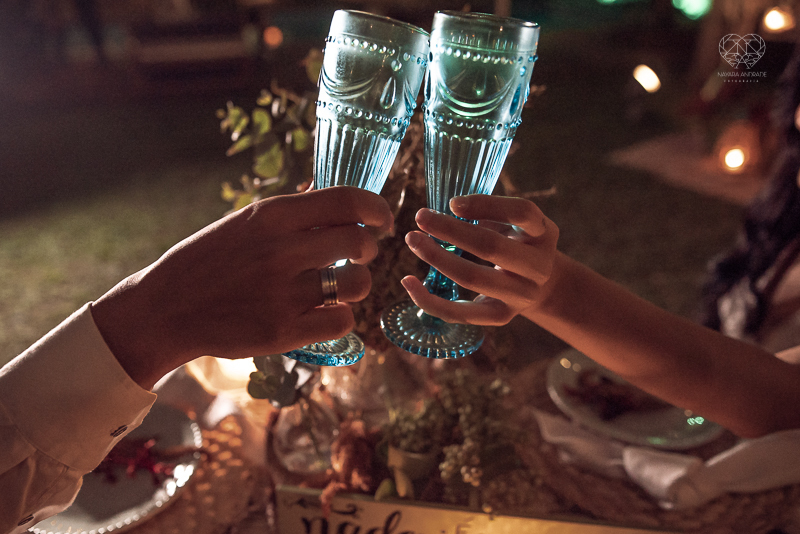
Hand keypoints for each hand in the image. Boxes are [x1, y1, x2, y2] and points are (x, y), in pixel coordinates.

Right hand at [91, 186, 392, 388]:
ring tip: (340, 286)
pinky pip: (342, 321)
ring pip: (358, 284)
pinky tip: (324, 312)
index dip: (377, 210)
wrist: (165, 308)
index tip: (381, 220)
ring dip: (358, 284)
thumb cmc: (209, 260)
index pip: (349, 202)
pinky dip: (341, 316)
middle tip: (359, 256)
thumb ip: (293, 214)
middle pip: (360, 242)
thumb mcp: (244, 222)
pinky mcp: (283, 332)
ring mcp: (283, 294)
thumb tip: (344, 204)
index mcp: (271, 216)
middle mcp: (280, 251)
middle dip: (368, 249)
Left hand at [401, 194, 557, 325]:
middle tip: (421, 217)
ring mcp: (521, 295)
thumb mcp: (515, 223)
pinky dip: (429, 300)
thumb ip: (489, 212)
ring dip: (436, 258)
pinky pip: (460, 313)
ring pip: (473, 278)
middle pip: (490, 246)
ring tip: (413, 240)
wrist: (541, 286)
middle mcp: (538, 267)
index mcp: (543, 234)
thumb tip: (450, 209)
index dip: (486, 204)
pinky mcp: (501, 316)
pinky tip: (408, 281)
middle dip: (450, 230)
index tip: (452, 202)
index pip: (522, 212)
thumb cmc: (518, 243)